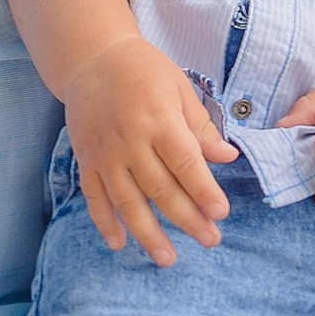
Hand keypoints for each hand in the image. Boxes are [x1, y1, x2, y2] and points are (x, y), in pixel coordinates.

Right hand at [61, 36, 238, 265]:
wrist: (92, 57)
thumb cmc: (143, 69)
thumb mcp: (179, 87)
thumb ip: (201, 126)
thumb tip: (228, 157)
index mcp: (158, 118)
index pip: (185, 163)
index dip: (204, 191)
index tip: (221, 214)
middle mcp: (130, 139)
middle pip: (160, 188)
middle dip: (187, 219)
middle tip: (210, 240)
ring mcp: (104, 152)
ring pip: (127, 201)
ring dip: (148, 233)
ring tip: (168, 258)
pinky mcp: (86, 158)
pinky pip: (94, 196)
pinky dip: (104, 222)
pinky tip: (119, 244)